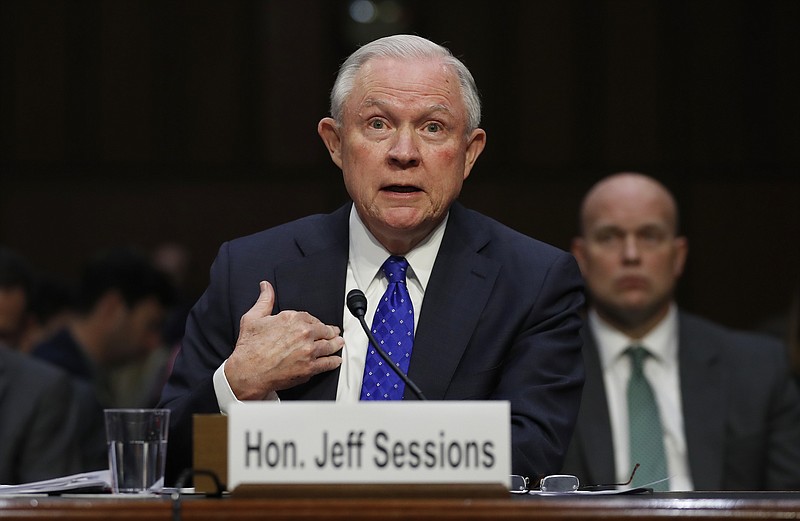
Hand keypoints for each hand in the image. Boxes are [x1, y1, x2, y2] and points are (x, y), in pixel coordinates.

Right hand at [225, 281, 343, 399]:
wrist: (248, 371)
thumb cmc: (249, 347)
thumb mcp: (254, 318)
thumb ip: (264, 300)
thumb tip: (266, 287)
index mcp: (292, 318)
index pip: (311, 317)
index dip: (315, 322)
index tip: (317, 325)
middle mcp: (303, 333)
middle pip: (324, 330)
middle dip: (330, 332)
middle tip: (334, 333)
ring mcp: (308, 351)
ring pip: (329, 346)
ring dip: (336, 344)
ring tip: (339, 343)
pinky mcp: (310, 367)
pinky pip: (327, 363)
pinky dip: (334, 362)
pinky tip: (336, 360)